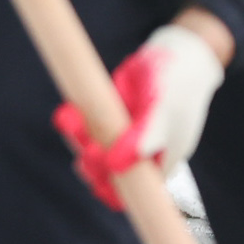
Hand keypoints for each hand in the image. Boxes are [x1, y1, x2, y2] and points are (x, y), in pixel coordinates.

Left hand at [53, 15, 230, 209]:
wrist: (175, 52)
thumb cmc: (177, 85)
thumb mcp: (164, 111)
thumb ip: (144, 137)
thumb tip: (119, 164)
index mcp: (160, 160)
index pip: (135, 190)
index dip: (114, 192)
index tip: (99, 185)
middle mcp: (139, 150)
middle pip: (108, 171)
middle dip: (93, 165)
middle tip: (87, 151)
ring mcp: (122, 131)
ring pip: (92, 147)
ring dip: (78, 141)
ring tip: (70, 124)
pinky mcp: (106, 112)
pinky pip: (85, 123)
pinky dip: (74, 122)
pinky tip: (66, 113)